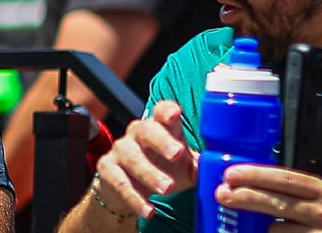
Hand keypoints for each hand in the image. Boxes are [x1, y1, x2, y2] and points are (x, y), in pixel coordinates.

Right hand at [93, 101, 198, 218]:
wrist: (127, 188)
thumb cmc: (163, 170)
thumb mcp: (184, 167)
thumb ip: (198, 167)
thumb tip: (214, 170)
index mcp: (159, 127)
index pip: (161, 111)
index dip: (167, 111)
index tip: (176, 115)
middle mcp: (137, 134)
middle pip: (146, 130)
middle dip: (162, 141)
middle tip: (177, 154)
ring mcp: (120, 150)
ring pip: (132, 157)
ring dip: (150, 173)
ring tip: (167, 189)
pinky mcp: (107, 169)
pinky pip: (120, 182)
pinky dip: (135, 198)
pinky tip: (149, 210)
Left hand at [215, 164, 321, 230]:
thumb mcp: (317, 196)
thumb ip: (291, 189)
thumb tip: (250, 181)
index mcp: (321, 190)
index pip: (284, 179)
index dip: (254, 175)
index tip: (230, 174)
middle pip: (276, 203)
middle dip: (245, 197)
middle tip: (222, 194)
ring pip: (275, 229)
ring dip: (254, 224)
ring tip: (236, 220)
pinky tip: (254, 231)